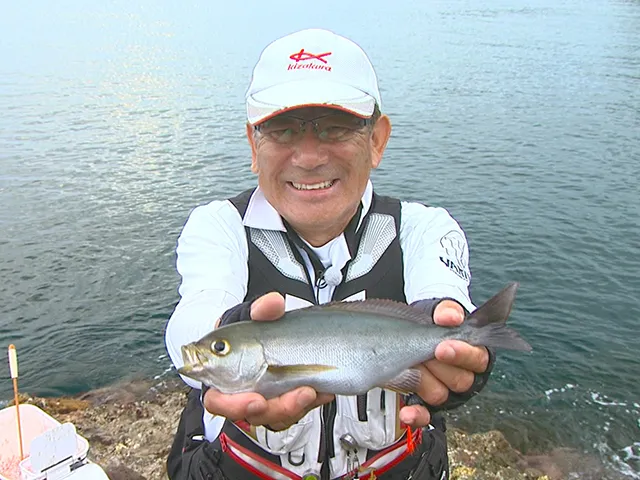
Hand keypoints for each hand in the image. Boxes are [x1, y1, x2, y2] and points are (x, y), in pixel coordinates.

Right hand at [203, 292, 333, 429]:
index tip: (256, 400)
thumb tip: (273, 302)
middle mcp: (239, 393)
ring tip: (312, 390)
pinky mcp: (281, 403)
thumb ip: (262, 310)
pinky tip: (322, 389)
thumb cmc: (250, 330)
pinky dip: (310, 402)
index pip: (218, 401)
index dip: (234, 405)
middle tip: (295, 397)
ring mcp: (261, 399)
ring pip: (275, 417)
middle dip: (275, 408)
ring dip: (295, 406)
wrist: (269, 335)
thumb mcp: (253, 315)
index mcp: (220, 375)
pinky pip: (294, 411)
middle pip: (251, 414)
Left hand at [399, 300, 489, 427]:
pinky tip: (406, 412)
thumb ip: (448, 311)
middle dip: (438, 366)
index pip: (477, 359)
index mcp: (475, 354)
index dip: (461, 354)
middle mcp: (463, 376)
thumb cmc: (435, 322)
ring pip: (440, 395)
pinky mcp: (426, 404)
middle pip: (460, 380)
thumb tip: (449, 317)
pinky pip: (425, 416)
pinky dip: (415, 415)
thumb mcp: (442, 312)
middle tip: (422, 353)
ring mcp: (444, 391)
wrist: (413, 329)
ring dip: (421, 380)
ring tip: (408, 362)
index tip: (442, 346)